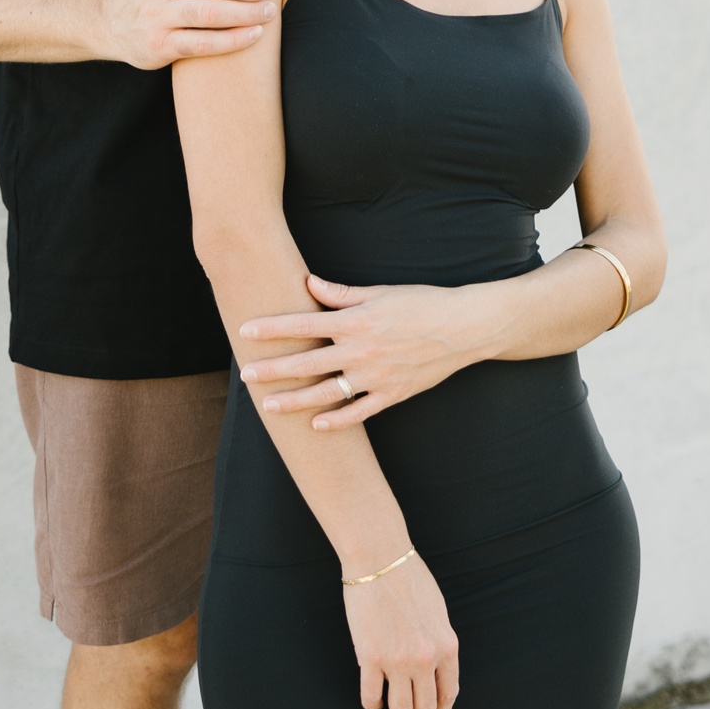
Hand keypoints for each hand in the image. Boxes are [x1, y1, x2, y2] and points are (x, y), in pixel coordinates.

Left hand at [240, 276, 499, 427]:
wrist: (464, 328)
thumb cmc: (421, 303)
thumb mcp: (381, 292)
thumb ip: (341, 293)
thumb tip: (309, 283)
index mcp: (357, 321)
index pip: (305, 325)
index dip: (273, 328)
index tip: (246, 330)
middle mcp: (362, 351)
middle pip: (308, 363)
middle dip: (273, 370)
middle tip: (245, 375)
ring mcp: (377, 376)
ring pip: (327, 393)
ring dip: (295, 401)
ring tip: (268, 406)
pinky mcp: (392, 394)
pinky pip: (359, 412)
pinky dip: (337, 421)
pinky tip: (315, 425)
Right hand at [343, 553, 458, 708]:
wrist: (380, 559)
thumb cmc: (409, 579)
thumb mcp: (438, 612)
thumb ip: (439, 642)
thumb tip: (435, 668)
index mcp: (446, 647)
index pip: (448, 694)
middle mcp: (425, 658)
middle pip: (425, 708)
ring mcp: (397, 660)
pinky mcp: (370, 657)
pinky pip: (371, 694)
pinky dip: (373, 706)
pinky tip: (373, 708)